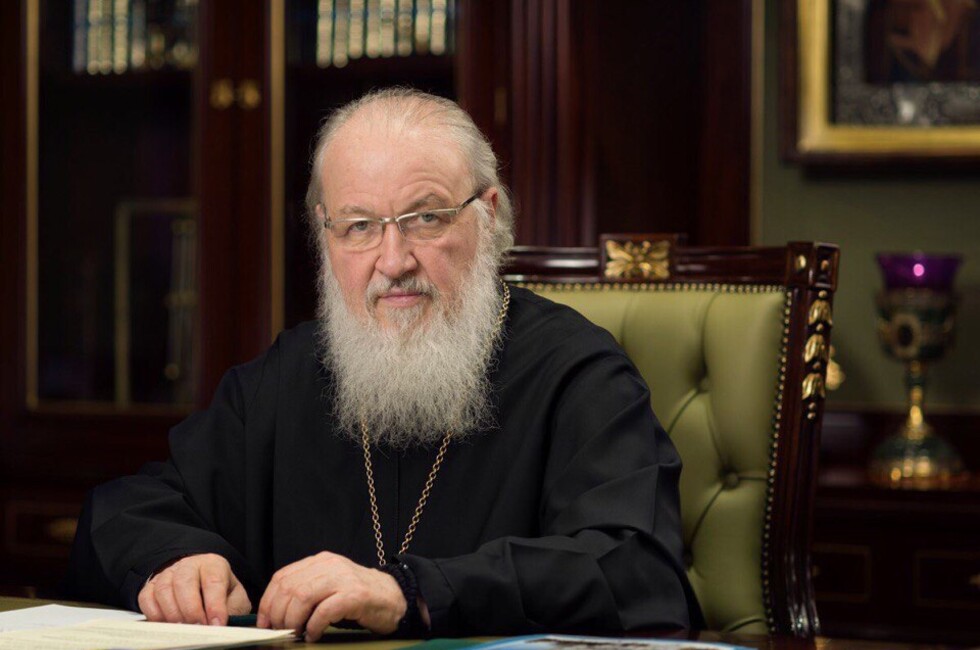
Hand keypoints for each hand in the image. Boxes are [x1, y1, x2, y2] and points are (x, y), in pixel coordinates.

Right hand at [137, 553, 250, 624]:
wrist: (202, 588)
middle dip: (190, 609)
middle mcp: (189, 565)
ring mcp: (168, 574)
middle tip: (196, 628)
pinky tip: (165, 624)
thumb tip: (223, 626)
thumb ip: (232, 609)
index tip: (216, 624)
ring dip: (172, 613)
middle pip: (184, 581)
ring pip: (164, 589)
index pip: (214, 581)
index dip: (215, 605)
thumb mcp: (235, 599)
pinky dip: (154, 614)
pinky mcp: (152, 586)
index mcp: (213, 564)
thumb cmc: (221, 594)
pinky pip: (147, 598)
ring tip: (182, 629)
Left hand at [256, 551, 404, 640]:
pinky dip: (313, 627)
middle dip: (279, 615)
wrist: (395, 597)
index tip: (265, 622)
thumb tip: (275, 612)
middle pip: (289, 588)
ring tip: (297, 634)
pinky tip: (314, 636)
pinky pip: (324, 611)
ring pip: (302, 597)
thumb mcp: (329, 585)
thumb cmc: (359, 597)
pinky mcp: (355, 595)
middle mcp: (330, 565)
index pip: (282, 577)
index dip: (268, 602)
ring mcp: (343, 578)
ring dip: (294, 621)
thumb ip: (307, 590)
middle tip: (281, 632)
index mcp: (320, 561)